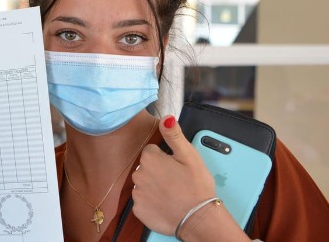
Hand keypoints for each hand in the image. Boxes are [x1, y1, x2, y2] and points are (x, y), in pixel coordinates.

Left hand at [131, 116, 215, 234]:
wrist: (198, 218)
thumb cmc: (196, 186)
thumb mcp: (189, 156)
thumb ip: (174, 135)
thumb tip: (165, 118)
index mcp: (149, 159)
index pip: (151, 151)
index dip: (164, 158)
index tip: (175, 166)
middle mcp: (138, 175)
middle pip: (145, 167)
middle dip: (157, 171)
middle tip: (175, 180)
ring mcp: (137, 194)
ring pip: (143, 184)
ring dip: (153, 187)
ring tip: (171, 193)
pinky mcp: (138, 210)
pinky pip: (142, 202)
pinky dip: (151, 203)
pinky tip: (165, 204)